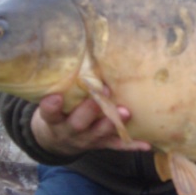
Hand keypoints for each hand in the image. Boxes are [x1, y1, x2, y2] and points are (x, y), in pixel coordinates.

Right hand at [30, 94, 150, 156]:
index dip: (51, 106)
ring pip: (99, 133)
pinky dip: (132, 144)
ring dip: (113, 123)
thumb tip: (81, 48)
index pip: (49, 113)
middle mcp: (69, 130)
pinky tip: (146, 144)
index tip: (56, 97)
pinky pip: (117, 145)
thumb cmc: (60, 111)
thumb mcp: (55, 101)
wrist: (59, 141)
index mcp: (54, 119)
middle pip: (78, 123)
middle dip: (90, 110)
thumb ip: (64, 85)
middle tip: (101, 94)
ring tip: (125, 113)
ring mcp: (87, 139)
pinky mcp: (101, 144)